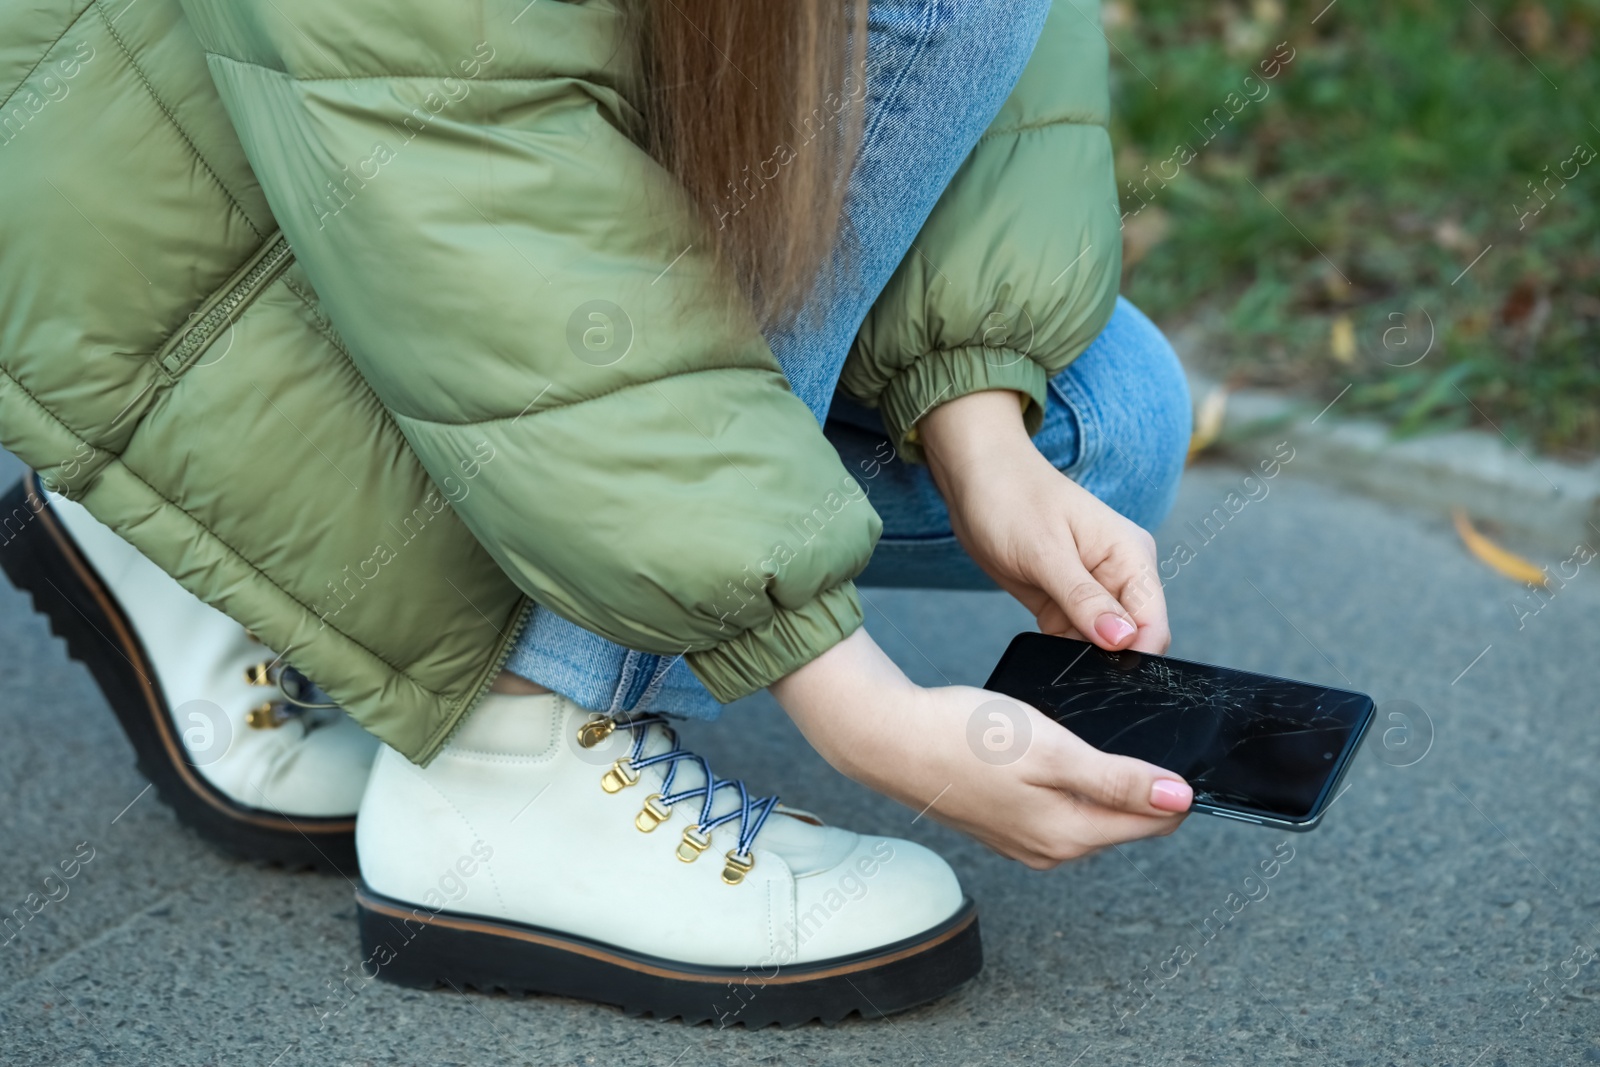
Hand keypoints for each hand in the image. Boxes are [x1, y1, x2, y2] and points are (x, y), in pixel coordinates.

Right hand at [771, 630, 1190, 867]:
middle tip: (1126, 728)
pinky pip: (1054, 807)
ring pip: (1087, 812)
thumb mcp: (1053, 750)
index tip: (1169, 742)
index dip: (1171, 784)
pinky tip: (1048, 752)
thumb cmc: (966, 737)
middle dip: (1136, 782)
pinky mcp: (1000, 823)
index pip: (1153, 822)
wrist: (890, 740)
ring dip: (1099, 780)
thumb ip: (1118, 780)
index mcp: (1069, 836)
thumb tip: (1179, 800)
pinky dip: (1064, 781)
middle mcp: (1049, 850)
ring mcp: (1022, 840)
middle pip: (1121, 820)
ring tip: (1087, 736)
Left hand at [919, 390, 1168, 653]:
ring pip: (1102, 645)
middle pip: (1131, 639)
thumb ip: (1084, 599)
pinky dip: (1063, 647)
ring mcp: (1092, 590)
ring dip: (1082, 655)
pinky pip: (1074, 639)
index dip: (1135, 655)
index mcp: (1130, 556)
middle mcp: (1119, 575)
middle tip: (1069, 662)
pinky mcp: (1064, 601)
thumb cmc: (1011, 498)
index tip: (1103, 674)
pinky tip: (1045, 647)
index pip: (1153, 622)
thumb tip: (1122, 641)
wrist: (976, 479)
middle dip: (1107, 660)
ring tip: (1051, 643)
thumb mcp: (1045, 552)